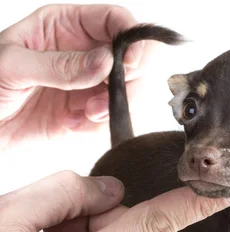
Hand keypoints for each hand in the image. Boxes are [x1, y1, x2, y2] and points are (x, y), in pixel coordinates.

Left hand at [0, 4, 151, 147]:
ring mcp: (85, 86)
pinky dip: (97, 127)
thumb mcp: (14, 66)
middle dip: (126, 80)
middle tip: (104, 98)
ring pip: (125, 93)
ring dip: (113, 107)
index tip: (130, 61)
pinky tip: (72, 126)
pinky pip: (107, 121)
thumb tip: (105, 62)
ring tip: (86, 115)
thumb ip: (61, 65)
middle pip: (130, 59)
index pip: (112, 19)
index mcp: (64, 26)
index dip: (130, 36)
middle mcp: (81, 54)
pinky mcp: (83, 116)